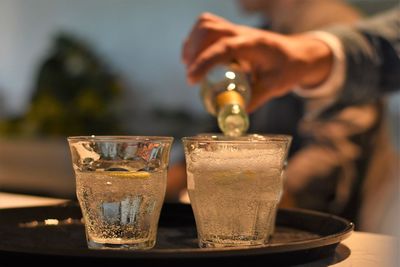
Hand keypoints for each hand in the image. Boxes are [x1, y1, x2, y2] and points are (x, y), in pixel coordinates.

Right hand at [182, 12, 332, 111]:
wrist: (299, 53)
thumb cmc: (288, 69)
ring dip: (192, 43)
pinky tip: (195, 58)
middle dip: (193, 52)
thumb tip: (231, 115)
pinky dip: (196, 40)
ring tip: (189, 66)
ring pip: (205, 24)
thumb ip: (252, 101)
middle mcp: (242, 33)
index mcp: (254, 45)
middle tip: (192, 76)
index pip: (224, 48)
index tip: (192, 80)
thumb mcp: (273, 88)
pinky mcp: (232, 33)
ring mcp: (236, 31)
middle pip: (209, 29)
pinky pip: (208, 27)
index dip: (204, 62)